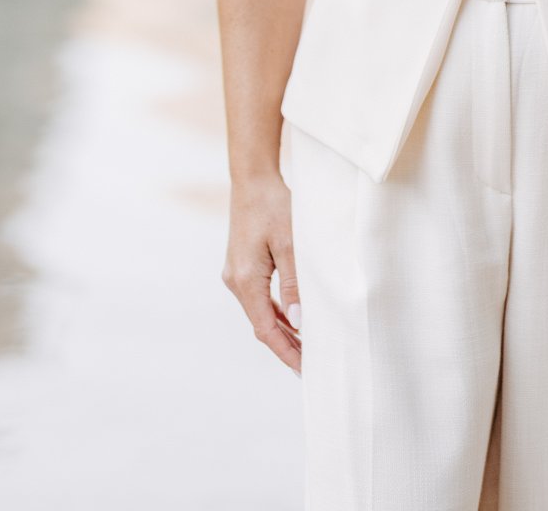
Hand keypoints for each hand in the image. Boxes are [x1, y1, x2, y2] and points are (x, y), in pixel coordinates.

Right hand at [221, 172, 302, 373]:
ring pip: (261, 312)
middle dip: (286, 345)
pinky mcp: (241, 266)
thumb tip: (300, 324)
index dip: (286, 352)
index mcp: (245, 280)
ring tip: (307, 346)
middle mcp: (235, 281)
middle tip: (312, 364)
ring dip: (282, 330)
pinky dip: (277, 311)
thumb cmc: (273, 205)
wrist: (252, 178)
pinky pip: (260, 298)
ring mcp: (236, 274)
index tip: (305, 370)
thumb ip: (294, 284)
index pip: (266, 329)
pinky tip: (294, 319)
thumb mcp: (290, 243)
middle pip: (262, 324)